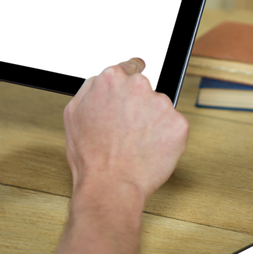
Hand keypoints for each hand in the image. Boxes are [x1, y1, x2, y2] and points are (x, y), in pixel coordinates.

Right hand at [63, 54, 188, 201]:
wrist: (110, 185)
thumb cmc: (91, 156)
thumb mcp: (74, 113)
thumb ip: (91, 88)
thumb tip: (102, 77)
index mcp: (112, 78)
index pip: (127, 68)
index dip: (125, 88)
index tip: (126, 100)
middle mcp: (139, 85)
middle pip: (145, 87)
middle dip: (139, 104)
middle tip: (127, 129)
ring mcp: (161, 104)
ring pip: (160, 107)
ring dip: (152, 121)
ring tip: (136, 143)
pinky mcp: (178, 123)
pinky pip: (174, 126)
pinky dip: (166, 137)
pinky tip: (150, 149)